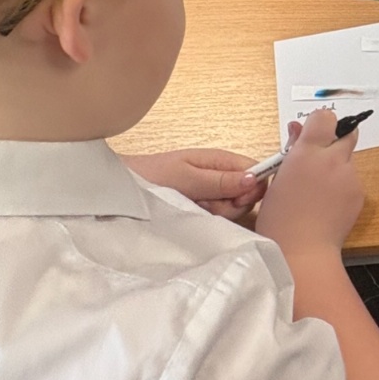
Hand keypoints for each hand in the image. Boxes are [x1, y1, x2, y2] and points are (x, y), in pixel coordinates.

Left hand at [122, 149, 264, 221]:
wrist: (121, 189)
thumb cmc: (151, 176)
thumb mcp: (188, 177)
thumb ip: (221, 180)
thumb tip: (254, 179)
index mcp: (221, 160)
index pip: (257, 171)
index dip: (253, 188)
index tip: (237, 199)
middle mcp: (221, 176)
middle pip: (248, 194)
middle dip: (232, 204)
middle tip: (207, 203)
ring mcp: (212, 193)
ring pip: (233, 208)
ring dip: (217, 212)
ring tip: (193, 206)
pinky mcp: (203, 208)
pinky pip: (218, 217)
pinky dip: (207, 218)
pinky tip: (190, 214)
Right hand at [255, 110, 365, 255]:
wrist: (302, 252)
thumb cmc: (280, 219)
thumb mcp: (277, 179)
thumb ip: (291, 150)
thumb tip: (298, 131)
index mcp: (307, 153)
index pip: (325, 117)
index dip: (319, 124)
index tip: (311, 136)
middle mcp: (333, 160)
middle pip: (347, 132)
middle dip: (335, 140)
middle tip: (318, 158)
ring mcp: (349, 177)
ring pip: (348, 159)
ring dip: (337, 166)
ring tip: (317, 191)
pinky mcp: (359, 193)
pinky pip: (352, 180)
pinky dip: (342, 185)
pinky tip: (327, 203)